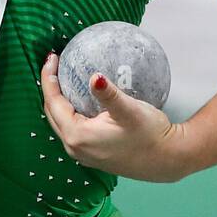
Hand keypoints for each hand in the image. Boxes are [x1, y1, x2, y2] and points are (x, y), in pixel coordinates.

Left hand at [41, 52, 188, 182]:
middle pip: (52, 113)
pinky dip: (69, 111)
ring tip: (63, 77)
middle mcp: (75, 148)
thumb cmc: (150, 135)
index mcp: (78, 136)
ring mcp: (82, 154)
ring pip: (60, 121)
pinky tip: (80, 98)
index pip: (53, 102)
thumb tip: (95, 77)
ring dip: (58, 99)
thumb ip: (109, 94)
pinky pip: (71, 128)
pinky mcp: (91, 155)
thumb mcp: (130, 111)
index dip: (49, 78)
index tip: (52, 57)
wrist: (167, 160)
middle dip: (50, 87)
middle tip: (55, 63)